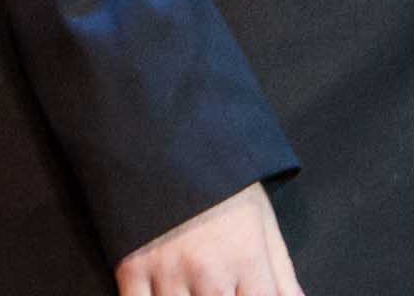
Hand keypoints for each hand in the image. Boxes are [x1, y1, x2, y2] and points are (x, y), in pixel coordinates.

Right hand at [116, 180, 304, 295]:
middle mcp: (210, 271)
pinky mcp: (131, 267)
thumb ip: (282, 275)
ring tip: (190, 287)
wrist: (167, 134)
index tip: (242, 294)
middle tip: (213, 287)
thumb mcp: (262, 221)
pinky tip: (160, 291)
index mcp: (247, 259)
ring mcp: (168, 271)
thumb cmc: (223, 182)